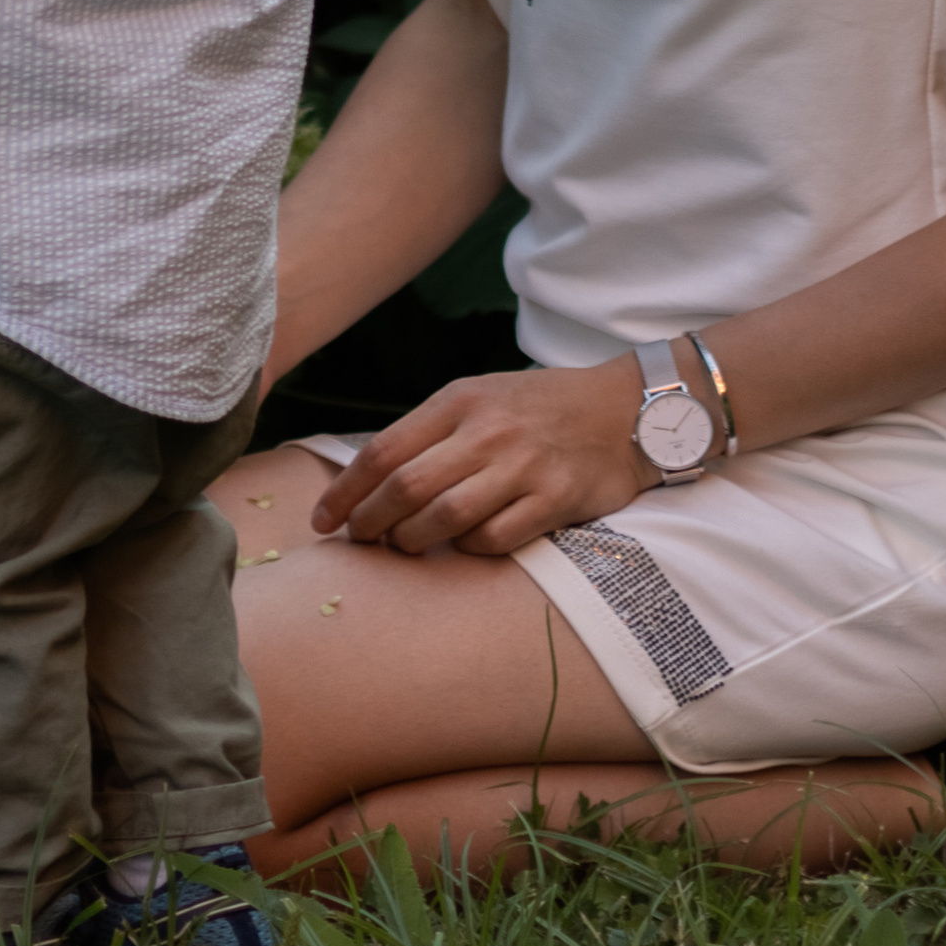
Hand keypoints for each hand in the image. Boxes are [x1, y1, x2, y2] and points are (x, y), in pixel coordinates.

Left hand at [307, 360, 647, 555]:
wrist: (623, 410)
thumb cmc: (538, 407)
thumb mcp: (480, 397)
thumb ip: (432, 432)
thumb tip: (369, 478)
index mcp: (459, 400)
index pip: (384, 450)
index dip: (345, 491)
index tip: (323, 520)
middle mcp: (487, 431)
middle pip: (405, 488)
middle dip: (369, 523)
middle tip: (357, 542)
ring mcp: (522, 466)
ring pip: (444, 518)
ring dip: (413, 541)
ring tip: (404, 546)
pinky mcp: (555, 500)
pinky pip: (495, 538)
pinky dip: (469, 549)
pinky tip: (464, 545)